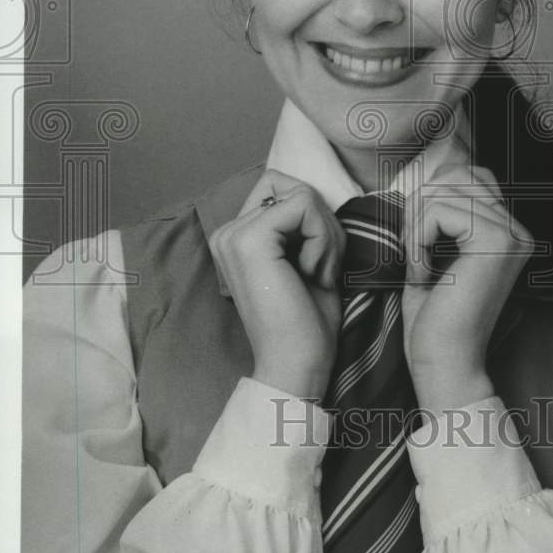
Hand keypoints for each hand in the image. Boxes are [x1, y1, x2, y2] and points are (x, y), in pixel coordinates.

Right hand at [209, 169, 344, 400]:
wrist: (296, 365)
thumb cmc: (307, 322)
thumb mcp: (305, 258)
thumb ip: (301, 224)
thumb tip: (310, 193)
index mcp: (236, 238)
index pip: (284, 190)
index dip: (313, 220)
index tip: (313, 264)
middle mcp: (227, 232)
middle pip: (292, 186)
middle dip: (321, 222)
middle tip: (318, 267)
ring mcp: (234, 234)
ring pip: (303, 195)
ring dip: (325, 234)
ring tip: (315, 274)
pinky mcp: (250, 238)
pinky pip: (304, 205)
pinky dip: (323, 237)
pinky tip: (312, 273)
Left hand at [402, 162, 534, 413]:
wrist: (444, 365)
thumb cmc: (434, 319)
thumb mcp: (435, 252)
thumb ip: (441, 213)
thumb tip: (428, 177)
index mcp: (509, 231)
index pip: (468, 174)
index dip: (431, 198)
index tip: (423, 247)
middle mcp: (518, 230)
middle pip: (455, 175)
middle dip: (420, 208)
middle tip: (418, 256)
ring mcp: (512, 234)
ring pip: (442, 191)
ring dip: (416, 228)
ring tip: (423, 268)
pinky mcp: (496, 241)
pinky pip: (439, 211)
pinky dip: (418, 240)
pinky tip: (425, 275)